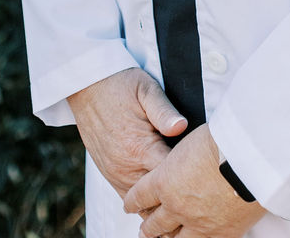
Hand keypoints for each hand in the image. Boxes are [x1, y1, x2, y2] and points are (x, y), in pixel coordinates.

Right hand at [67, 68, 186, 199]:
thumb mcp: (147, 90)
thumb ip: (165, 111)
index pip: (171, 178)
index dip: (189, 177)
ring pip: (143, 204)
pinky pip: (128, 197)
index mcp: (139, 148)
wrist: (87, 85)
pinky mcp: (109, 174)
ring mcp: (115, 174)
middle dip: (178, 192)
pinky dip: (144, 198)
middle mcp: (125, 167)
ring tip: (179, 187)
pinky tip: (158, 188)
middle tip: (196, 181)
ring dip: (160, 198)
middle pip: (159, 197)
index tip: (202, 169)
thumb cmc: (121, 84)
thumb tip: (182, 127)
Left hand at [124, 124, 264, 237]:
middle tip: (145, 229)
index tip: (129, 205)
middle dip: (148, 227)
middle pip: (153, 224)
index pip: (140, 196)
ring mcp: (197, 223)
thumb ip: (184, 156)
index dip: (133, 201)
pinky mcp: (220, 234)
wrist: (248, 158)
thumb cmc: (222, 139)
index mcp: (163, 180)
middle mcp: (176, 206)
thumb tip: (189, 154)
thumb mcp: (192, 139)